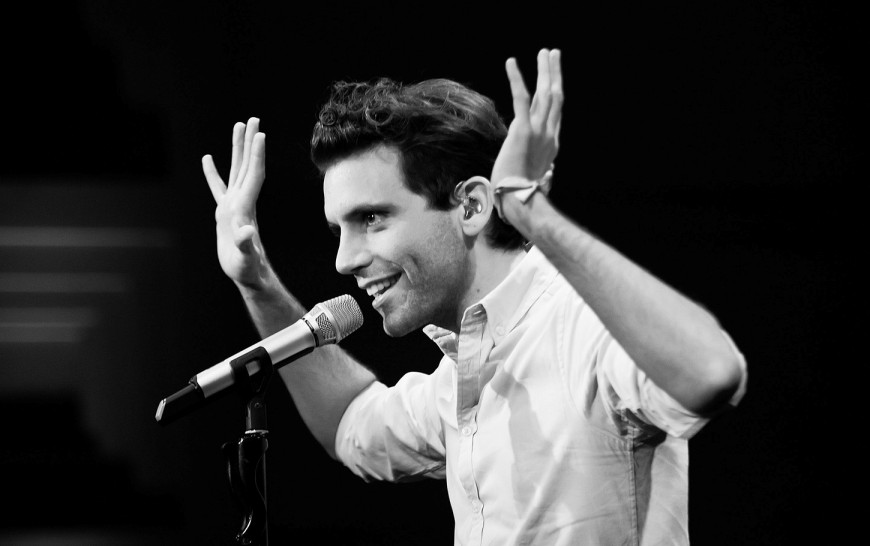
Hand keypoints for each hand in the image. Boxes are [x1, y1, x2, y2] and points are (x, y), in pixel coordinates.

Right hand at [202, 117, 268, 287]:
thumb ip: (245, 244)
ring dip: (237, 149)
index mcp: (246, 207)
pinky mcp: (225, 213)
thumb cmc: (248, 268)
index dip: (257, 155)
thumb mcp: (246, 258)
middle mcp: (242, 201)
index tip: (261, 134)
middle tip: (253, 119)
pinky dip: (212, 173)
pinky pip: (217, 187)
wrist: (249, 275)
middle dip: (250, 142)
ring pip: (235, 170)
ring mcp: (234, 205)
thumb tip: (246, 232)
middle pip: (247, 165)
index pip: (254, 175)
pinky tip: (208, 159)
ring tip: (238, 126)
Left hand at [490, 48, 562, 194]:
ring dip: (545, 70)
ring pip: (545, 93)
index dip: (553, 94)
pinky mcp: (523, 131)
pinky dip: (516, 78)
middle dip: (555, 73)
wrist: (520, 203)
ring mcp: (538, 132)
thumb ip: (539, 169)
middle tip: (553, 55)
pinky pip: (521, 99)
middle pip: (555, 97)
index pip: (554, 114)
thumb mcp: (534, 179)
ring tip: (544, 52)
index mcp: (551, 145)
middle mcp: (549, 135)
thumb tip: (544, 171)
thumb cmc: (521, 196)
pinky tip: (511, 62)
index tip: (552, 80)